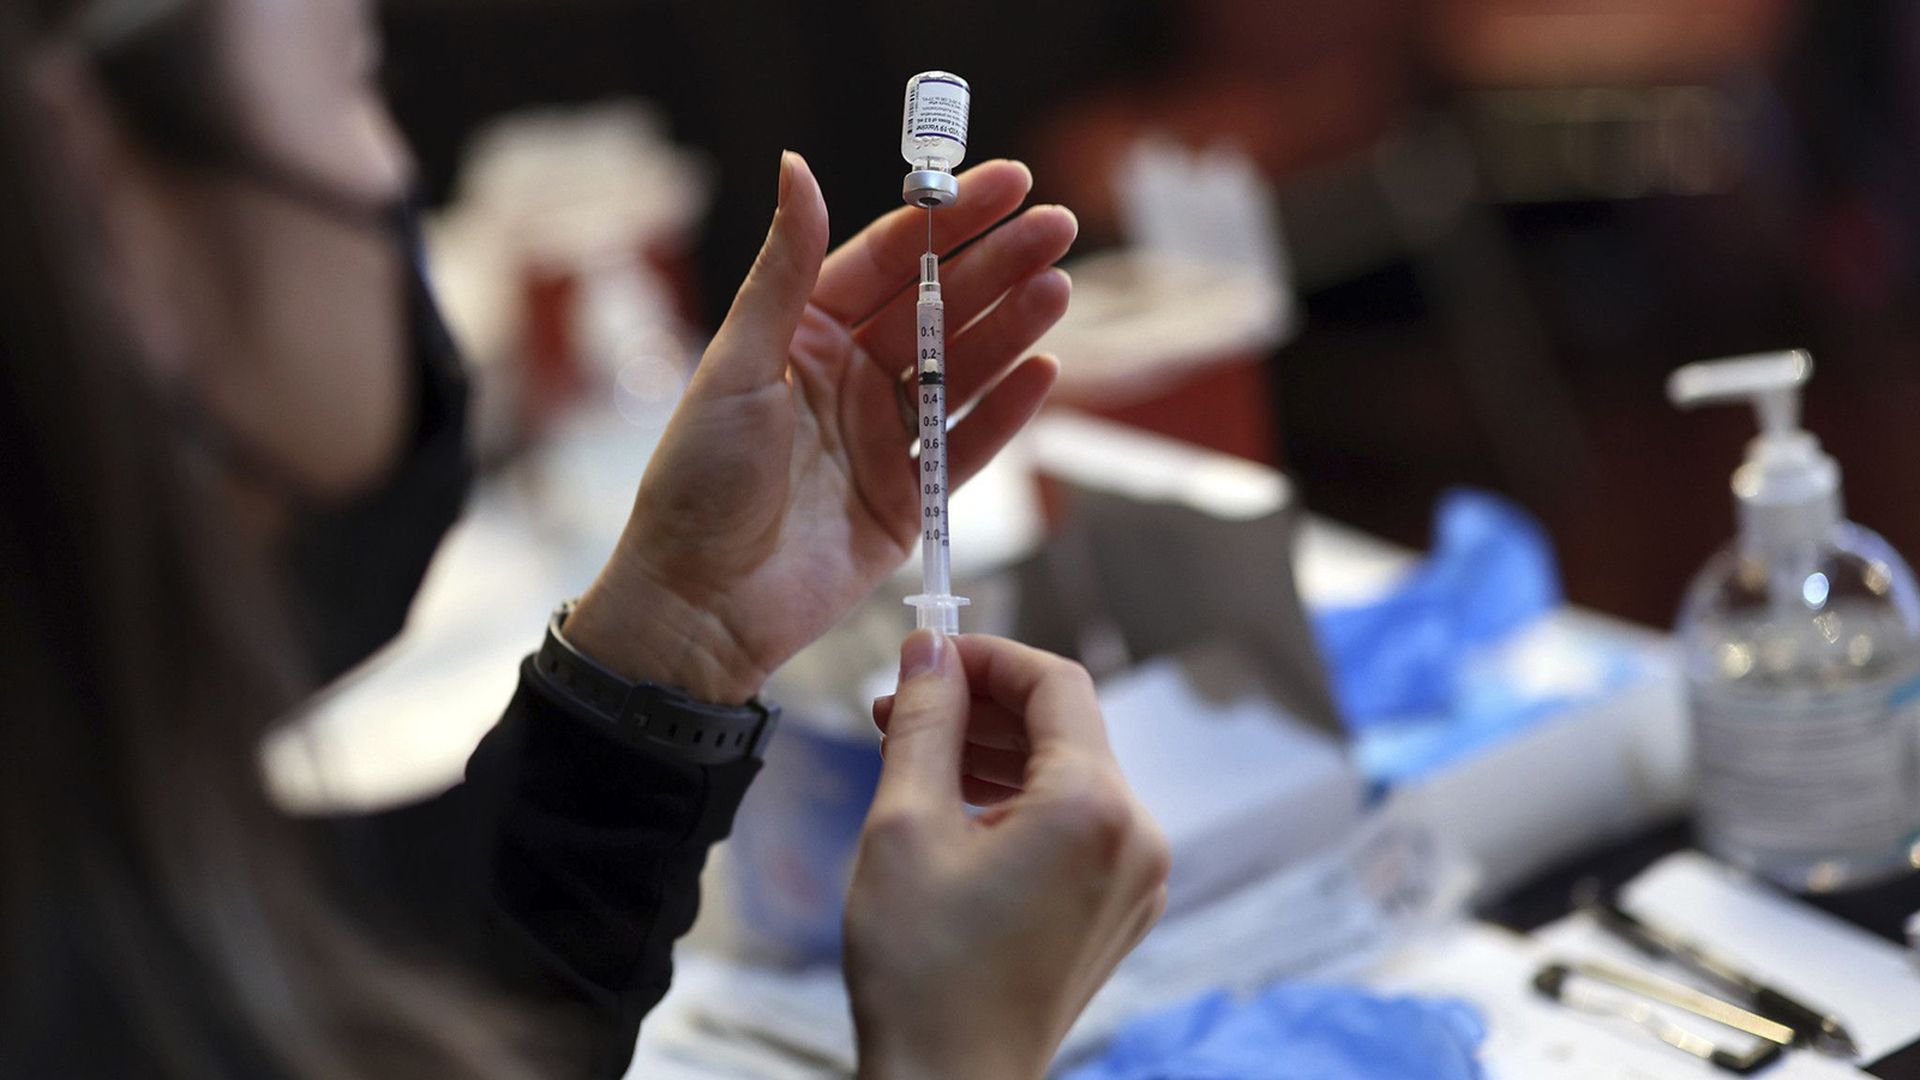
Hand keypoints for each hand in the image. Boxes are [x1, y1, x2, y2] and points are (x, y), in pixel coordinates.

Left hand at [567, 153, 1075, 702]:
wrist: (699, 605)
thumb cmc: (698, 481)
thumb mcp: (739, 364)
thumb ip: (786, 271)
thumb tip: (796, 165)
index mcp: (801, 335)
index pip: (888, 261)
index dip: (947, 219)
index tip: (1006, 183)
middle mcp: (847, 379)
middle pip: (937, 310)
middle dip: (998, 266)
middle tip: (1057, 228)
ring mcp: (880, 440)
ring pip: (961, 373)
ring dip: (1011, 330)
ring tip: (1059, 288)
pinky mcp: (907, 503)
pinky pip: (966, 450)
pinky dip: (1006, 415)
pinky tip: (1045, 373)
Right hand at [844, 632, 1169, 1079]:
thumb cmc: (922, 973)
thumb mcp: (904, 825)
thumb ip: (923, 722)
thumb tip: (929, 651)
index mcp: (1094, 809)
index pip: (1055, 682)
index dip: (986, 656)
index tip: (926, 654)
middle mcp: (1136, 837)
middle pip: (1067, 727)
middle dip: (982, 705)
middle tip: (900, 704)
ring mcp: (1136, 878)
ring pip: (1070, 774)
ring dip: (996, 751)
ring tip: (913, 751)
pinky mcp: (1118, 908)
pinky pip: (1077, 823)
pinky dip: (1020, 799)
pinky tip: (954, 804)